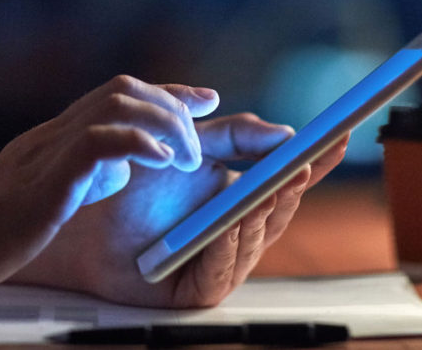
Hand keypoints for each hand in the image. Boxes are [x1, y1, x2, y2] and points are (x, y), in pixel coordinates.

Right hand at [0, 75, 218, 295]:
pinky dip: (139, 145)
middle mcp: (56, 132)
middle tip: (198, 141)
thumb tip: (123, 165)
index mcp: (58, 135)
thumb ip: (85, 170)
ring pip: (117, 105)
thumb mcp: (49, 189)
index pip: (120, 95)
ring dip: (163, 124)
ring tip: (185, 158)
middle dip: (172, 106)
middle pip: (125, 90)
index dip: (167, 92)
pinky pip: (97, 143)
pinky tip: (162, 162)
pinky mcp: (46, 180)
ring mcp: (49, 151)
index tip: (202, 98)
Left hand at [9, 112, 348, 307]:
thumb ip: (235, 135)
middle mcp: (237, 231)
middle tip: (302, 161)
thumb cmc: (133, 184)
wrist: (83, 214)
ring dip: (264, 212)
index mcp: (241, 197)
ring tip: (272, 185)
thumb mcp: (191, 146)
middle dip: (292, 186)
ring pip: (255, 239)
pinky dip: (229, 244)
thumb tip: (283, 130)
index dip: (315, 161)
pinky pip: (222, 270)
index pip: (287, 180)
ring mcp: (220, 260)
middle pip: (277, 211)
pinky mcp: (197, 289)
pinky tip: (231, 222)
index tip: (338, 137)